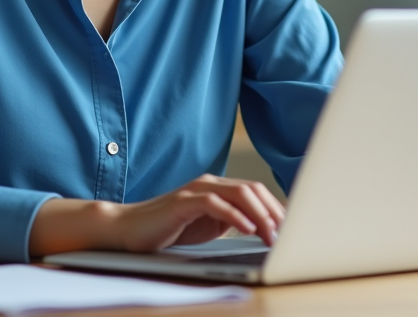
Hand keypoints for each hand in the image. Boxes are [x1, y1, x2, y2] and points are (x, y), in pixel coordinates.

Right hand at [28, 175, 285, 257]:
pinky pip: (215, 204)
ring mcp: (196, 190)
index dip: (275, 208)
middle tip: (287, 234)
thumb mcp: (207, 226)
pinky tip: (247, 229)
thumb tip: (264, 230)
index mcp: (217, 187)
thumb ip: (232, 221)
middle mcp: (209, 183)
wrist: (127, 230)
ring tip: (271, 234)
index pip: (255, 191)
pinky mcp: (183, 202)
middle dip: (273, 211)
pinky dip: (235, 216)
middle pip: (252, 189)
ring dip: (260, 215)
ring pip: (239, 193)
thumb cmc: (168, 230)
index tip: (290, 228)